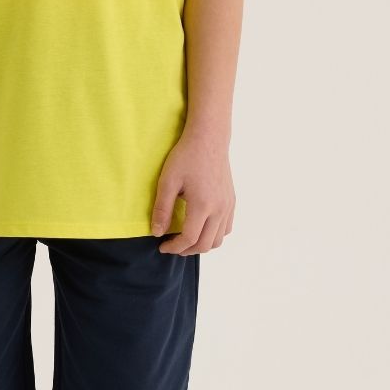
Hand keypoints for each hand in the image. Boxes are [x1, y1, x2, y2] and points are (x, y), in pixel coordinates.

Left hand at [150, 129, 234, 254]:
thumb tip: (157, 233)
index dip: (174, 247)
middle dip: (187, 250)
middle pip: (205, 244)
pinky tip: (201, 228)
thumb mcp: (167, 181)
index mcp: (202, 205)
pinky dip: (214, 235)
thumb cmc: (186, 157)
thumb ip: (162, 210)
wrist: (208, 139)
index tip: (162, 246)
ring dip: (202, 245)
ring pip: (219, 239)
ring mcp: (228, 205)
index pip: (189, 239)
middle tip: (172, 245)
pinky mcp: (231, 200)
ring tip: (186, 239)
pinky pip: (227, 227)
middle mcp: (219, 209)